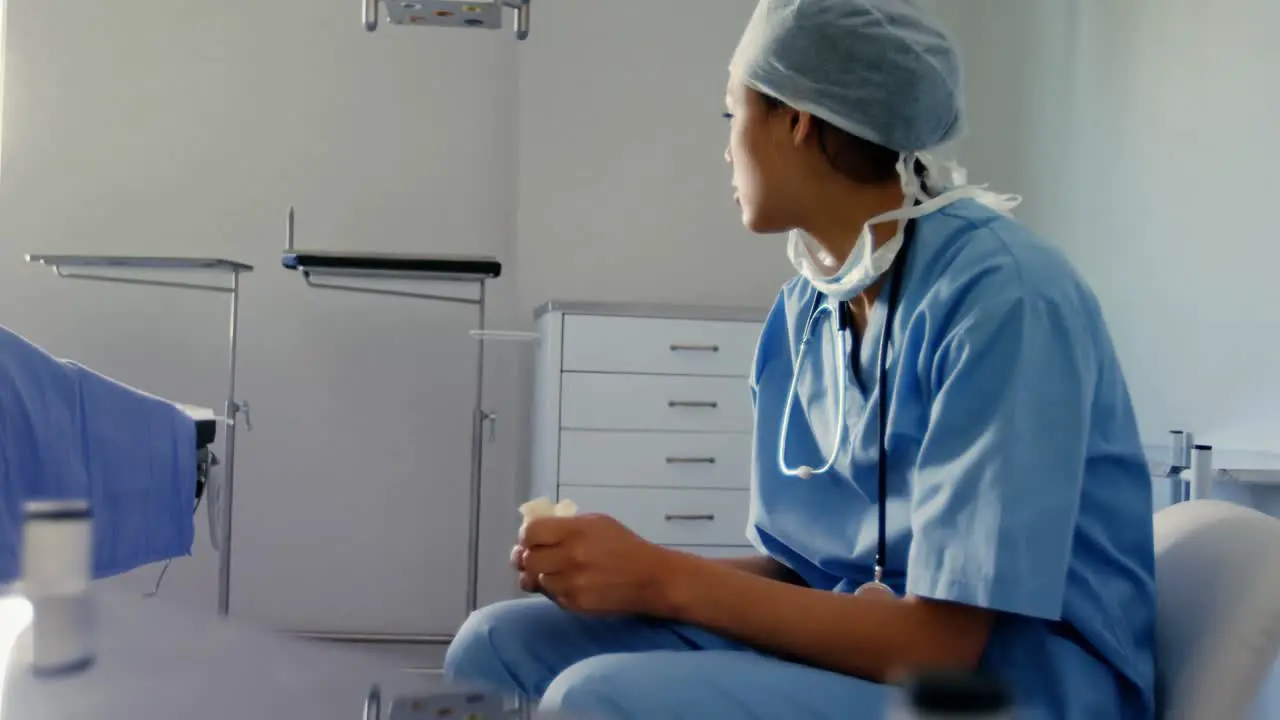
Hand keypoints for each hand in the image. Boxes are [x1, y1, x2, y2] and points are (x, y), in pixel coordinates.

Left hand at [515, 514, 679, 616]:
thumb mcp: (596, 523)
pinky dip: (555, 590)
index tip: (532, 539)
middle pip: (527, 559)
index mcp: (575, 531)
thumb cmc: (623, 546)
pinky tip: (570, 584)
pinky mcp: (574, 604)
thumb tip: (532, 533)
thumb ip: (564, 526)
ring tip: (556, 571)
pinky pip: (551, 596)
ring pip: (536, 580)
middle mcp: (570, 556)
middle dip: (528, 558)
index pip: (530, 533)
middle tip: (537, 558)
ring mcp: (571, 583)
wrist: (650, 578)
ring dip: (541, 576)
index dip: (526, 537)